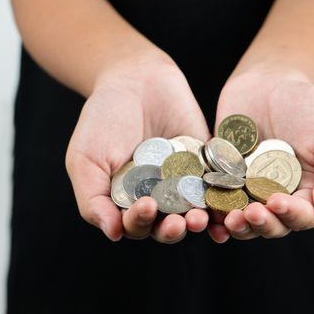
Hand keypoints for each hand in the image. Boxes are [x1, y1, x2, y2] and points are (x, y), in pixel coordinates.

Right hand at [66, 58, 210, 242]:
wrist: (135, 79)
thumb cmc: (103, 119)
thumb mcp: (85, 158)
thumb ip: (93, 198)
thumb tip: (113, 234)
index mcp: (126, 202)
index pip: (135, 225)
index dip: (140, 222)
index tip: (146, 206)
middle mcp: (157, 198)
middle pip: (167, 226)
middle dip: (173, 229)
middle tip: (180, 223)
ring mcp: (183, 183)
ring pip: (193, 212)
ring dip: (198, 221)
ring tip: (200, 218)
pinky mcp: (207, 166)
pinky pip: (217, 187)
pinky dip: (223, 201)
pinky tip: (228, 208)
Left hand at [209, 72, 313, 241]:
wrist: (269, 81)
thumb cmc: (309, 106)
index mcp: (309, 192)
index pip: (304, 216)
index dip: (292, 214)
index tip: (277, 201)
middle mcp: (278, 197)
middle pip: (273, 225)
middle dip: (262, 224)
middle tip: (250, 213)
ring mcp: (249, 191)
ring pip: (244, 221)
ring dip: (238, 226)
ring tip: (229, 218)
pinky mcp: (223, 181)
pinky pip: (217, 203)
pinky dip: (212, 214)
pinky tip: (207, 217)